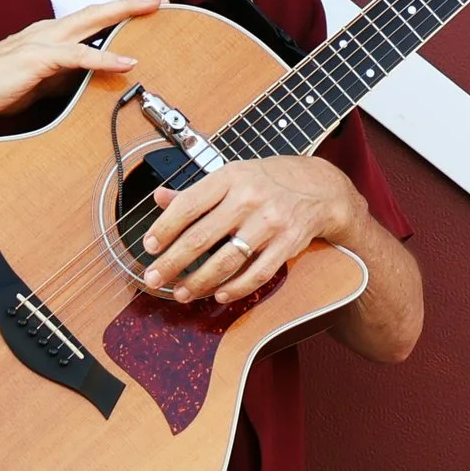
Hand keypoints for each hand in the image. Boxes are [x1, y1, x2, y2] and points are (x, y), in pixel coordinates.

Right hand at [0, 0, 161, 124]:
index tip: (141, 10)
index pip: (87, 20)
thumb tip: (81, 82)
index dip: (115, 14)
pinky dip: (104, 57)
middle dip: (128, 4)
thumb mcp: (35, 82)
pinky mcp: (39, 59)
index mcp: (46, 36)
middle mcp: (47, 32)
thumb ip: (59, 78)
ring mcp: (43, 42)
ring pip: (91, 22)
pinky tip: (126, 61)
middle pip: (95, 12)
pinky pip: (78, 56)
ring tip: (150, 10)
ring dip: (123, 15)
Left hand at [140, 154, 360, 303]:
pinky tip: (219, 294)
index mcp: (229, 177)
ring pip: (227, 260)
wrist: (321, 187)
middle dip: (172, 262)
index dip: (164, 229)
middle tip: (153, 279)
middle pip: (201, 237)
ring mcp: (270, 221)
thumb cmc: (268, 182)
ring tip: (181, 293)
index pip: (188, 205)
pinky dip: (236, 288)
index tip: (148, 248)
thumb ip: (196, 191)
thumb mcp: (232, 176)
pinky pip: (257, 273)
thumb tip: (160, 199)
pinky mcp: (288, 243)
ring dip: (199, 281)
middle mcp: (248, 198)